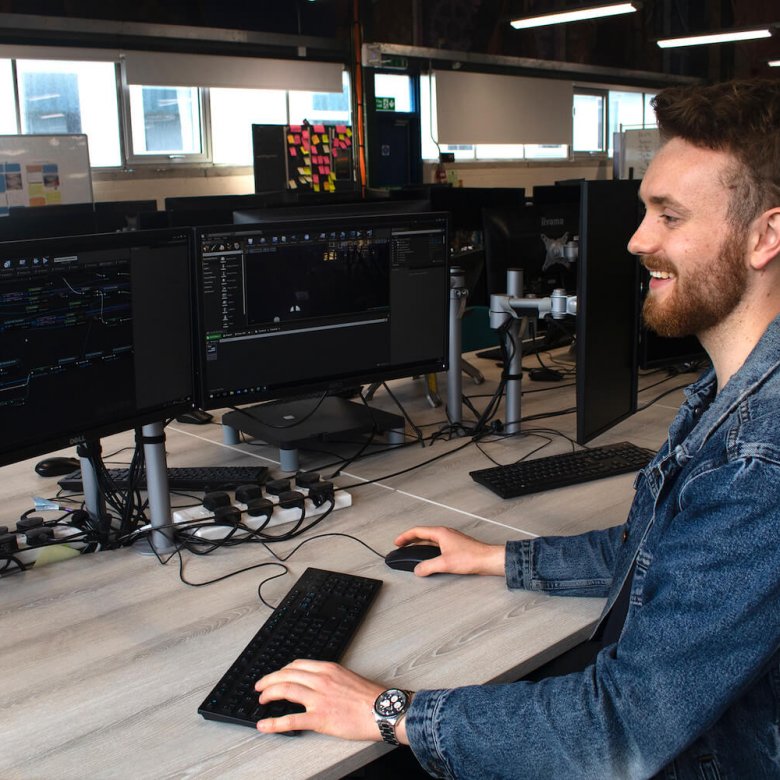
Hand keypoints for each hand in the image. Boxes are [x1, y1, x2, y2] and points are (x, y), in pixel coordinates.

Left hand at [255, 659, 391, 741]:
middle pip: (287, 674)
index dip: (282, 670)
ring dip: (269, 694)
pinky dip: (274, 722)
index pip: (297, 665)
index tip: (276, 675)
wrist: (383, 711)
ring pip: (285, 690)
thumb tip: (316, 683)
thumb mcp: (347, 677)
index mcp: (328, 669)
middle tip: (260, 687)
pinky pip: (291, 720)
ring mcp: (319, 699)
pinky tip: (264, 725)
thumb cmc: (370, 697)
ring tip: (260, 700)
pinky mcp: (320, 718)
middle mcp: (321, 680)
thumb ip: (330, 678)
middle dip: (269, 680)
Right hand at [393, 526, 505, 577]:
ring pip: (430, 540)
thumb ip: (428, 566)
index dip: (405, 536)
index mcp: (440, 533)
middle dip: (410, 540)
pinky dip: (429, 550)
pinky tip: (429, 557)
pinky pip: (437, 545)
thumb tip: (418, 569)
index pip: (417, 531)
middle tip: (401, 546)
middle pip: (423, 534)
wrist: (487, 559)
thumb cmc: (471, 557)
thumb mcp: (445, 563)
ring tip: (412, 551)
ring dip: (420, 545)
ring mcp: (450, 539)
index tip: (397, 542)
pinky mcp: (455, 546)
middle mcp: (445, 534)